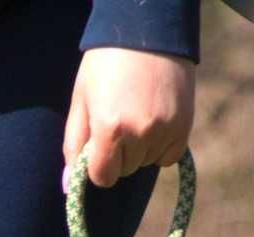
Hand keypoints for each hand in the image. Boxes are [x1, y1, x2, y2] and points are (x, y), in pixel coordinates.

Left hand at [64, 48, 195, 188]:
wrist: (147, 33)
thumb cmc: (105, 67)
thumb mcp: (81, 103)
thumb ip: (74, 147)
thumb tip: (68, 187)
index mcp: (110, 128)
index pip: (103, 177)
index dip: (97, 167)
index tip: (98, 150)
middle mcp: (141, 132)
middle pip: (125, 170)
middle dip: (118, 155)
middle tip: (118, 121)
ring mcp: (166, 128)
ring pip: (146, 162)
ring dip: (139, 149)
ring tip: (136, 115)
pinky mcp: (185, 124)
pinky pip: (168, 156)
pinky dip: (160, 147)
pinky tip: (154, 122)